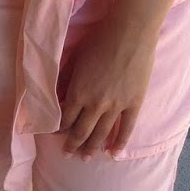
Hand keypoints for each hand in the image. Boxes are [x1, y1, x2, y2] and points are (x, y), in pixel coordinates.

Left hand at [58, 16, 159, 158]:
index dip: (59, 129)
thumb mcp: (75, 60)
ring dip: (91, 148)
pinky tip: (113, 153)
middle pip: (81, 131)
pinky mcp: (134, 103)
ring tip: (85, 158)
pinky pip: (126, 128)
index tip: (55, 135)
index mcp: (78, 92)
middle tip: (68, 155)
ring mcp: (116, 106)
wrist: (130, 32)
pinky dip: (119, 142)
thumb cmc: (100, 39)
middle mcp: (95, 104)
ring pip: (101, 134)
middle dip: (72, 145)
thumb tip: (63, 96)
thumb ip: (69, 81)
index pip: (65, 119)